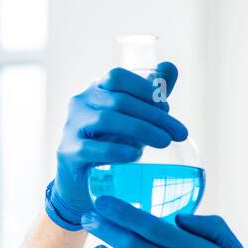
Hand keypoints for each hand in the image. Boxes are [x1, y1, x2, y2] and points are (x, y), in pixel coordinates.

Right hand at [44, 63, 187, 231]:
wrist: (83, 181)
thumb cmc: (110, 143)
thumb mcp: (133, 118)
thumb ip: (150, 95)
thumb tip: (170, 67)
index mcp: (96, 90)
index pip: (117, 77)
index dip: (143, 88)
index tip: (167, 108)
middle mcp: (81, 103)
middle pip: (118, 100)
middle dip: (153, 115)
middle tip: (179, 133)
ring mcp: (72, 126)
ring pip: (106, 120)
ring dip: (140, 129)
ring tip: (164, 142)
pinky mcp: (68, 152)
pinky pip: (90, 148)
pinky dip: (115, 150)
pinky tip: (135, 155)